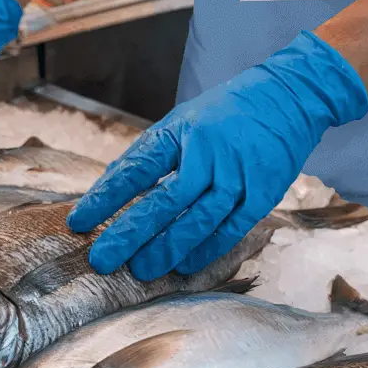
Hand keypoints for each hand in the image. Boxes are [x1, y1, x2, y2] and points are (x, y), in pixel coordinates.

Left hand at [67, 31, 367, 279]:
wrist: (289, 96)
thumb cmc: (223, 115)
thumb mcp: (182, 123)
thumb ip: (151, 157)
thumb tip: (110, 192)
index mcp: (180, 132)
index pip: (136, 168)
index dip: (105, 197)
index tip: (79, 222)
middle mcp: (207, 153)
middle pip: (164, 200)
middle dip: (130, 233)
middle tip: (103, 260)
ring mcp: (237, 174)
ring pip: (198, 220)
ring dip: (167, 248)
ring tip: (140, 271)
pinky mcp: (262, 192)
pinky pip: (231, 228)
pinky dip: (207, 249)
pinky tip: (184, 267)